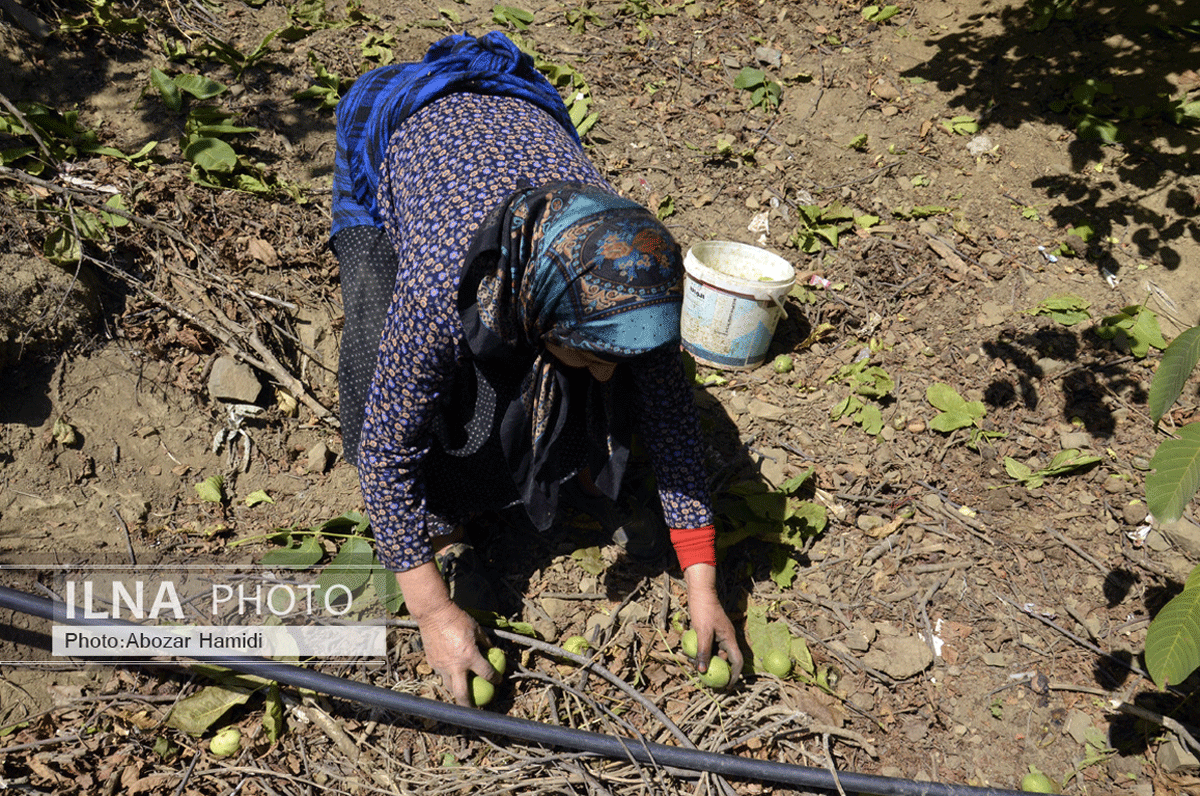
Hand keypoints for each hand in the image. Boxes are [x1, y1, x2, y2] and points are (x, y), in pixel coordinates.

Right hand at [395, 563, 499, 706]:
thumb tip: (492, 650)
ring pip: (449, 686)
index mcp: (470, 657)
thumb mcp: (476, 628)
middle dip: (469, 705)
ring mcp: (442, 666)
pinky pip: (441, 674)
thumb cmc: (458, 619)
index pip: (486, 674)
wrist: (434, 614)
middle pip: (462, 693)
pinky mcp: (432, 662)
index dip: (495, 679)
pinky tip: (451, 675)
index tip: (498, 681)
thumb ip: (485, 642)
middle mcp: (456, 666)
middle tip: (476, 708)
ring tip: (462, 695)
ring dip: (456, 692)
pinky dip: (447, 676)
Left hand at [683, 563, 742, 685]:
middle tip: (705, 679)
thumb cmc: (703, 610)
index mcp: (730, 639)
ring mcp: (719, 635)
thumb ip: (703, 651)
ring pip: (714, 653)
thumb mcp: (702, 632)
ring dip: (705, 659)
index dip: (734, 676)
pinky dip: (701, 650)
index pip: (737, 662)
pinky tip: (690, 652)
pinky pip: (708, 646)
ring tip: (693, 663)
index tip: (726, 686)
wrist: (700, 592)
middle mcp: (727, 638)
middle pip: (725, 660)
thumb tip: (702, 671)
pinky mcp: (711, 632)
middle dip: (715, 669)